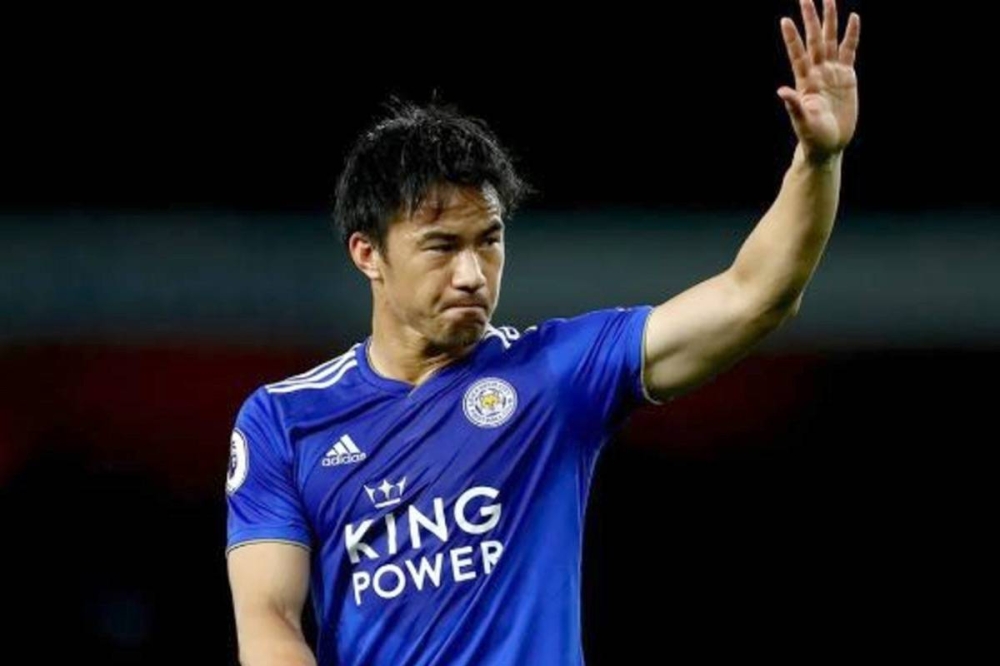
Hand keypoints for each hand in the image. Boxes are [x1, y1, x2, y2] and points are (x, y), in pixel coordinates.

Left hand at [779, 0, 860, 163]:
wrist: (829, 144)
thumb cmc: (813, 136)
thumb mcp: (803, 122)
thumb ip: (794, 105)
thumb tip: (781, 91)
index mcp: (805, 82)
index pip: (798, 55)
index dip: (792, 38)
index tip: (785, 20)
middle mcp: (818, 72)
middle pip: (814, 40)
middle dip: (810, 19)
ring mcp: (832, 73)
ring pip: (831, 41)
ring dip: (829, 21)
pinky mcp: (847, 77)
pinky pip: (849, 51)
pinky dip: (851, 35)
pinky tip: (853, 19)